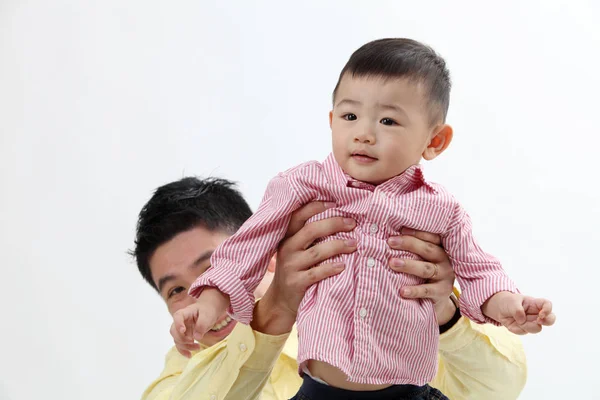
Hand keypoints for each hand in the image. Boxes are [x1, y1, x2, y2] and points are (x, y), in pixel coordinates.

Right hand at [170, 288, 228, 356]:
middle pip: (174, 330)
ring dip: (185, 346)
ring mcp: (182, 329)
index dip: (178, 324)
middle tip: (192, 341)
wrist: (209, 311)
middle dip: (181, 338)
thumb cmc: (208, 311)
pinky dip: (184, 350)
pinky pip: (180, 344)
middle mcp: (181, 321)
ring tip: (198, 347)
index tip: (183, 330)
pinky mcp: (185, 336)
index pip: (177, 317)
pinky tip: (189, 355)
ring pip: (177, 340)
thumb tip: (196, 337)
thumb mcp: (207, 315)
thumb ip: (202, 324)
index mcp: (185, 312)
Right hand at [268, 202, 356, 317]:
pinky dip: (331, 268)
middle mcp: (287, 248)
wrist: (281, 299)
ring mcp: (290, 266)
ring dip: (338, 246)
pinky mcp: (296, 282)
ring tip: (354, 244)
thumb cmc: (296, 268)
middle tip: (352, 223)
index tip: (335, 202)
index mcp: (287, 236)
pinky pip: (317, 273)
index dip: (316, 207)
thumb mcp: (296, 249)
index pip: (298, 215)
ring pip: (317, 252)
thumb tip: (341, 217)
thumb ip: (310, 235)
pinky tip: (343, 266)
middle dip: (334, 224)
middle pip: (311, 231)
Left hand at [387, 228, 455, 324]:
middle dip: (409, 244)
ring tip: (392, 263)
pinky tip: (402, 290)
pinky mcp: (442, 292)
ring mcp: (445, 276)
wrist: (438, 301)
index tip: (400, 229)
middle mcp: (445, 260)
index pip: (431, 237)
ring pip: (426, 269)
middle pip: (427, 249)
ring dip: (408, 265)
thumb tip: (389, 237)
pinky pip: (426, 290)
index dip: (416, 232)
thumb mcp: (423, 259)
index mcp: (440, 248)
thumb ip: (413, 249)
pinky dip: (414, 290)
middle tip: (390, 242)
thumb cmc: (424, 274)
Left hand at [482, 291, 555, 334]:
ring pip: (537, 329)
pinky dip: (517, 328)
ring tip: (518, 320)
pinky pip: (524, 332)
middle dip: (547, 321)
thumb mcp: (512, 302)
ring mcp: (532, 322)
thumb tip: (522, 321)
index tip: (541, 314)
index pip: (548, 305)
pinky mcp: (525, 329)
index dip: (548, 310)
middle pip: (550, 319)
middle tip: (538, 321)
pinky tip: (513, 323)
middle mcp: (536, 314)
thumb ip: (517, 310)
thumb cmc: (509, 302)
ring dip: (527, 326)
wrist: (499, 309)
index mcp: (535, 304)